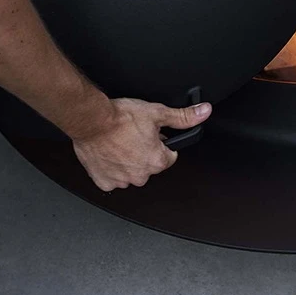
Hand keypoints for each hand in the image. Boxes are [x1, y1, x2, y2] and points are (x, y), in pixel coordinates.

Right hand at [72, 97, 212, 190]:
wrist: (92, 120)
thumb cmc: (120, 118)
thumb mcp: (157, 112)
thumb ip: (183, 116)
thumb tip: (203, 112)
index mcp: (157, 161)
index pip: (170, 156)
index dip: (162, 143)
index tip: (152, 135)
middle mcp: (141, 175)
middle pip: (150, 165)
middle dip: (144, 152)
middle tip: (134, 136)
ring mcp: (122, 180)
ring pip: (131, 172)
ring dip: (128, 160)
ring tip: (120, 142)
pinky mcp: (104, 182)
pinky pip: (112, 178)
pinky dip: (111, 168)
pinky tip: (109, 153)